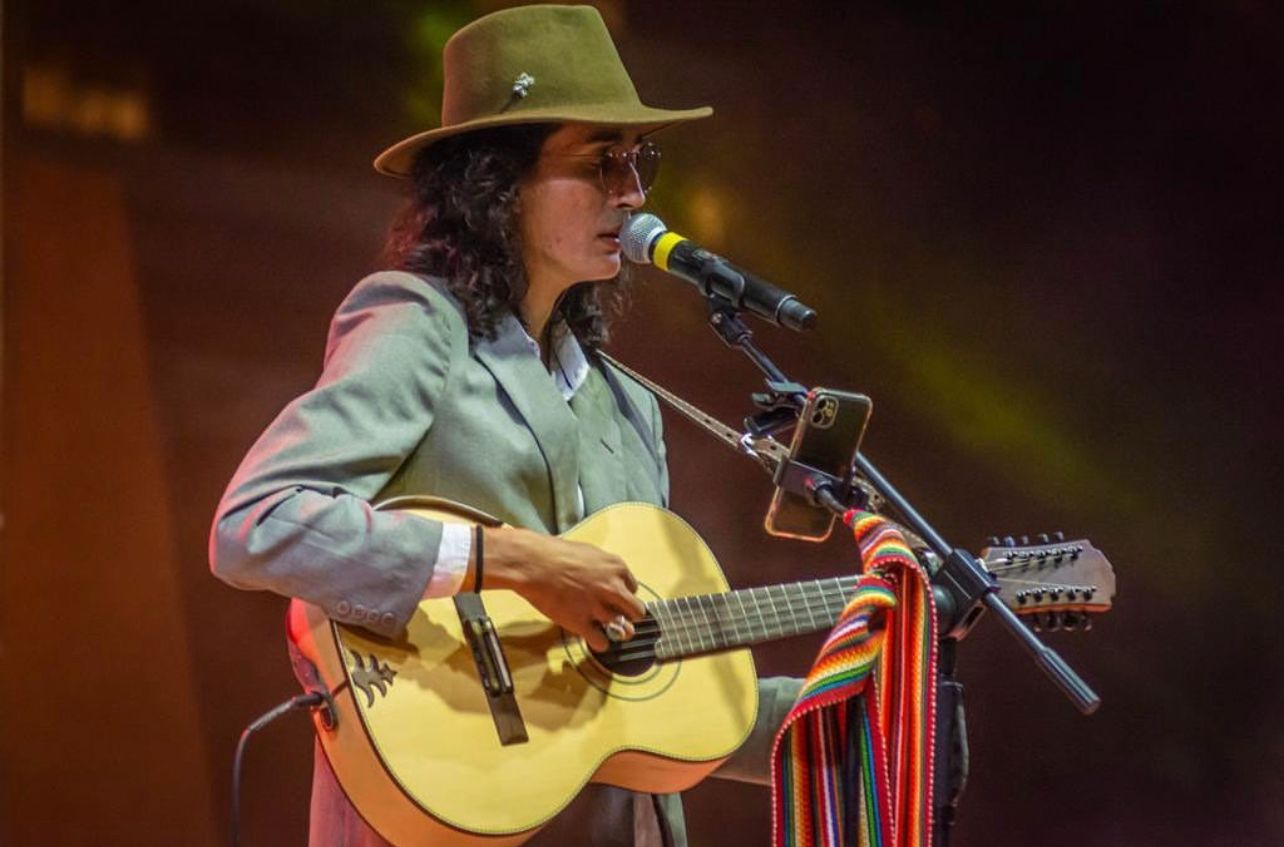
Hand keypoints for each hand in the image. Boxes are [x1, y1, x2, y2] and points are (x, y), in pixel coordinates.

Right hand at [478, 526, 644, 651]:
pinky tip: (592, 637)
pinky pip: (602, 642)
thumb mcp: (588, 552)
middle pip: (637, 612)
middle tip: (618, 616)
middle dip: (628, 615)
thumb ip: (603, 568)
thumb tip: (608, 577)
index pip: (633, 588)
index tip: (614, 598)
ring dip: (616, 631)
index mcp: (616, 567)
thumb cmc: (554, 553)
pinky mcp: (582, 623)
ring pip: (624, 630)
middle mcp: (613, 588)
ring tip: (606, 629)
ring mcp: (598, 607)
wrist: (533, 563)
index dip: (623, 594)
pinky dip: (599, 643)